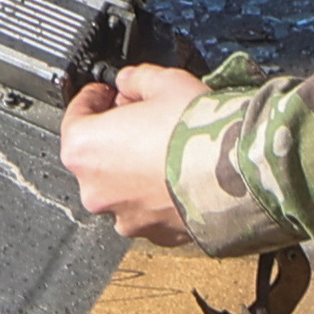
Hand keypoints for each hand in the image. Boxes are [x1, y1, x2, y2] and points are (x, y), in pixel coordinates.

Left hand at [59, 63, 204, 243]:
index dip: (94, 99)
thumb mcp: (164, 82)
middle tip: (144, 117)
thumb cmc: (197, 130)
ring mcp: (124, 217)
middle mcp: (96, 189)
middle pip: (98, 155)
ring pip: (122, 186)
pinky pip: (149, 209)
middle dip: (117, 135)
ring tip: (168, 148)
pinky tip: (180, 175)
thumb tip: (128, 81)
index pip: (75, 116)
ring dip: (137, 168)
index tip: (107, 92)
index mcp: (84, 148)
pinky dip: (158, 194)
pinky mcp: (155, 234)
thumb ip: (136, 79)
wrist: (238, 174)